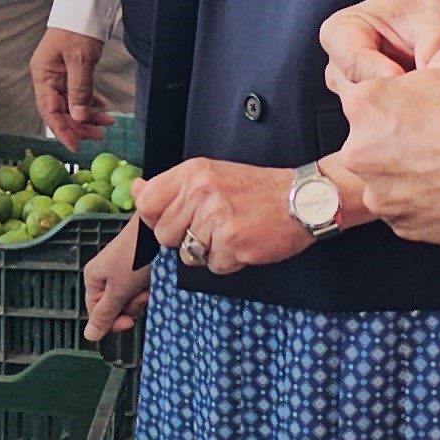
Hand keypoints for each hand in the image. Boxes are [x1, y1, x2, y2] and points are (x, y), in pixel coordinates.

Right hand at [32, 28, 111, 147]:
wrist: (85, 6)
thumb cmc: (77, 27)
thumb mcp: (79, 60)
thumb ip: (79, 90)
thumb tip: (79, 117)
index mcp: (43, 75)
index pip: (49, 111)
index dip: (62, 130)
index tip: (75, 145)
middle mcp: (48, 77)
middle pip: (61, 110)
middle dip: (79, 125)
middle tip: (98, 135)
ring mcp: (60, 75)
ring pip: (73, 103)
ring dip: (89, 115)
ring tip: (107, 123)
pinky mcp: (72, 71)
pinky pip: (79, 93)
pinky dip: (91, 102)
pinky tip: (103, 107)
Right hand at [81, 227, 155, 339]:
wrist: (158, 230)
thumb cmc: (135, 258)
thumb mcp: (118, 291)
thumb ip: (105, 315)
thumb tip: (89, 336)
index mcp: (92, 280)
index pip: (97, 314)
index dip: (114, 321)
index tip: (131, 321)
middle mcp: (103, 275)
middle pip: (114, 307)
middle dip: (130, 306)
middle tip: (141, 295)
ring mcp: (119, 271)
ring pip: (128, 299)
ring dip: (140, 297)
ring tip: (148, 285)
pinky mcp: (134, 267)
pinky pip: (137, 287)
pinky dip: (146, 287)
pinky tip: (152, 280)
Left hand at [133, 160, 321, 277]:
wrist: (303, 200)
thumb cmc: (257, 189)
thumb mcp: (211, 174)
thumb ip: (171, 186)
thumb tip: (136, 189)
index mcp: (193, 173)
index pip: (146, 204)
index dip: (156, 219)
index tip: (174, 219)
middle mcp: (201, 192)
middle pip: (164, 234)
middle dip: (183, 239)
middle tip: (211, 227)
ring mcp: (216, 218)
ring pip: (187, 254)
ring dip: (207, 252)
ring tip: (230, 233)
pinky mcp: (232, 244)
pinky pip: (213, 266)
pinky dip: (228, 262)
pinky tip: (244, 243)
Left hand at [318, 47, 439, 249]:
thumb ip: (428, 60)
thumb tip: (429, 63)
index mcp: (366, 105)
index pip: (367, 96)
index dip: (398, 98)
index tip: (421, 105)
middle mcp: (360, 152)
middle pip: (370, 139)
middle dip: (397, 136)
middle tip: (438, 136)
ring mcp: (379, 194)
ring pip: (386, 176)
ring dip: (408, 170)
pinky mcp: (401, 226)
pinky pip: (404, 207)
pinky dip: (422, 198)